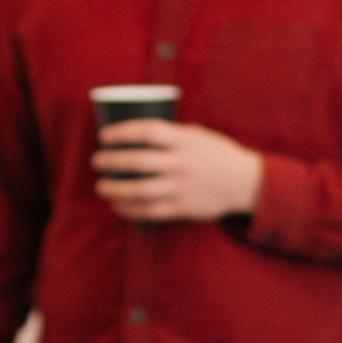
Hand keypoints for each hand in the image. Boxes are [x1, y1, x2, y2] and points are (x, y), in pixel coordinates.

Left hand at [93, 119, 264, 223]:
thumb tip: (135, 134)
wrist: (244, 182)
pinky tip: (117, 206)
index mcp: (184, 140)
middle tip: (97, 161)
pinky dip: (130, 209)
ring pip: (140, 190)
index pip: (147, 132)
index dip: (122, 133)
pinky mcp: (182, 207)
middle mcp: (181, 163)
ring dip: (115, 189)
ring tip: (101, 187)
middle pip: (138, 162)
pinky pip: (150, 210)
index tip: (104, 136)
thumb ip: (170, 135)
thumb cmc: (216, 154)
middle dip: (111, 162)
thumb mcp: (197, 135)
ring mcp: (181, 187)